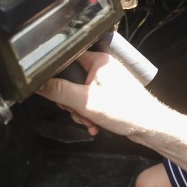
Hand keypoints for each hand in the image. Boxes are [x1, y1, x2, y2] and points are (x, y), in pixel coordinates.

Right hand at [37, 51, 166, 136]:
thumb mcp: (85, 101)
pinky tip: (95, 126)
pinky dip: (90, 115)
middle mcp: (103, 68)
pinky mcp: (110, 96)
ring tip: (89, 121)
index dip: (57, 77)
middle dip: (70, 102)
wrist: (150, 127)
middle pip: (71, 81)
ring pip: (80, 95)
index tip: (56, 93)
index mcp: (98, 61)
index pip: (66, 59)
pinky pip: (90, 103)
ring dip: (80, 112)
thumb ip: (58, 91)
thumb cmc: (126, 111)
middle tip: (77, 111)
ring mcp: (107, 83)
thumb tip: (36, 83)